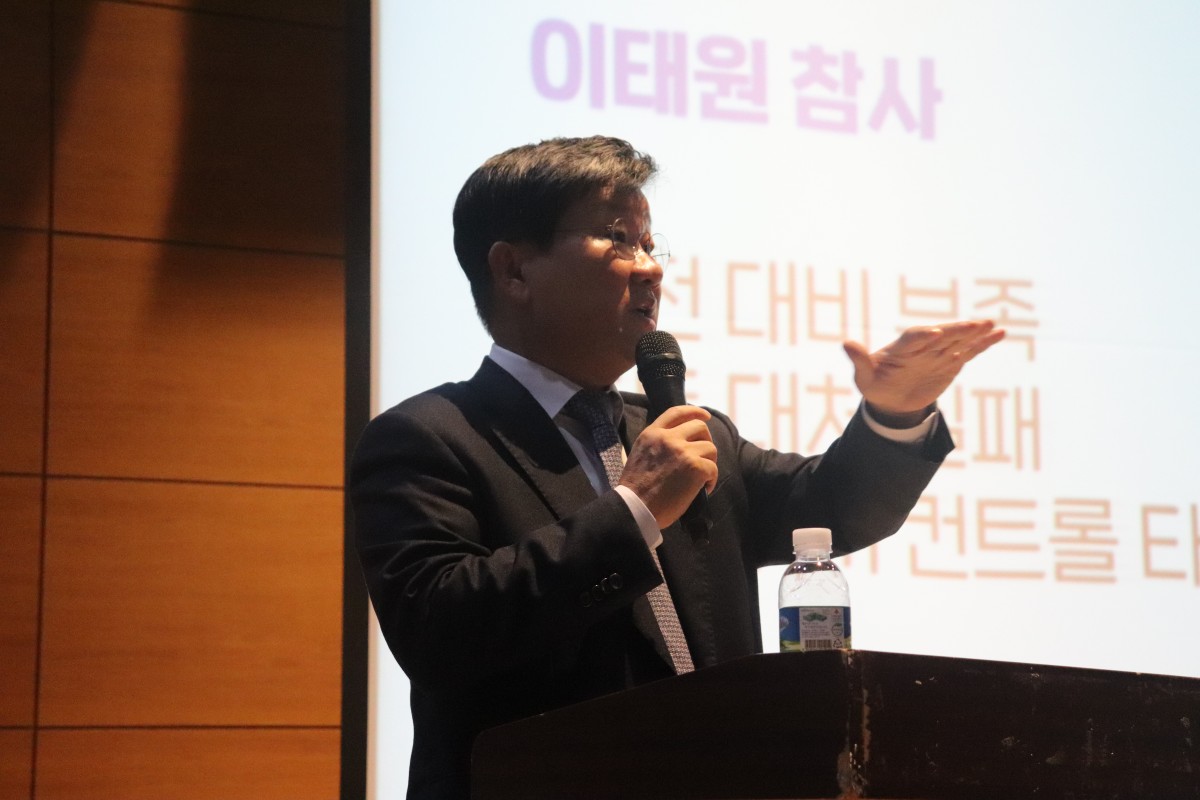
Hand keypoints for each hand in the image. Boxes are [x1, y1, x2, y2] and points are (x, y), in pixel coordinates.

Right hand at [621, 405, 718, 528]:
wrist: (635, 508)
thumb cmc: (636, 490)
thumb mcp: (640, 454)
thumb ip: (657, 444)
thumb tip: (680, 443)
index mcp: (652, 434)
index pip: (677, 412)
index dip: (694, 412)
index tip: (705, 416)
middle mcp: (668, 438)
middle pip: (699, 427)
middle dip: (706, 440)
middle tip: (704, 456)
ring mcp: (683, 451)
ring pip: (710, 448)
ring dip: (709, 462)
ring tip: (701, 477)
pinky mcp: (695, 468)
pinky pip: (713, 468)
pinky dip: (711, 480)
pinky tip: (703, 489)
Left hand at [843, 319, 1005, 418]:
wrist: (890, 399)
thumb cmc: (875, 385)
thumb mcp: (864, 377)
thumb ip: (859, 361)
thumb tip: (846, 343)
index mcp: (901, 348)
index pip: (913, 338)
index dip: (922, 336)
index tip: (933, 334)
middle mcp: (922, 346)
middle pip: (941, 336)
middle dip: (956, 330)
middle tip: (973, 324)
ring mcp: (938, 353)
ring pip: (958, 341)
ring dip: (974, 333)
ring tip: (990, 325)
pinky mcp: (951, 362)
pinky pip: (969, 351)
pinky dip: (983, 344)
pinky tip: (999, 334)